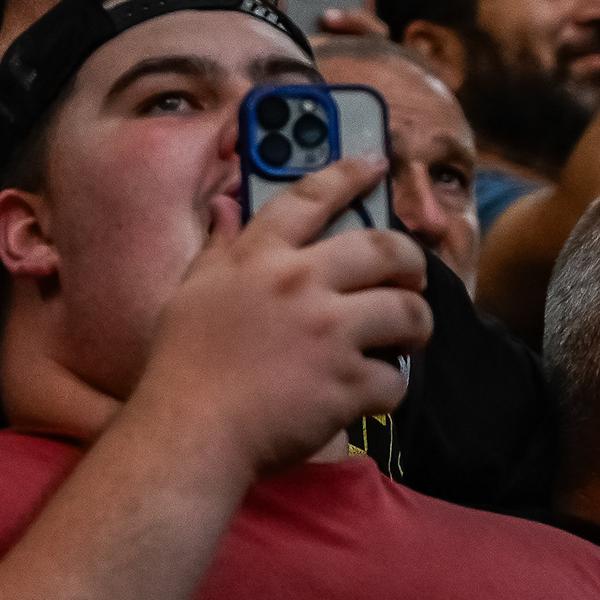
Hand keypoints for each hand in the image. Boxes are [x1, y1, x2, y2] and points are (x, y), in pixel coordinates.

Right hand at [127, 154, 431, 484]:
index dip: (349, 174)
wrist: (190, 433)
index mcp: (259, 257)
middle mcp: (298, 283)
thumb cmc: (183, 366)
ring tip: (406, 338)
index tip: (376, 166)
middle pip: (384, 248)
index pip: (311, 196)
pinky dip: (390, 389)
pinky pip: (396, 378)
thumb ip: (219, 247)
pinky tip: (372, 394)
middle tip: (411, 277)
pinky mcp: (346, 383)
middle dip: (410, 261)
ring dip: (415, 325)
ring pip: (407, 311)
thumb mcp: (192, 292)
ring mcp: (327, 332)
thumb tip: (228, 208)